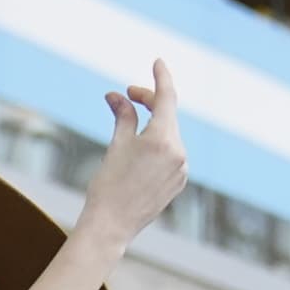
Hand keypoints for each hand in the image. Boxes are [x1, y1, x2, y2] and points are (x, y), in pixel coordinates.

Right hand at [77, 60, 186, 241]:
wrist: (111, 226)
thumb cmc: (108, 185)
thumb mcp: (116, 145)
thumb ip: (124, 116)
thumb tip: (117, 96)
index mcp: (163, 140)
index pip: (167, 98)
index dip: (161, 78)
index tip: (158, 62)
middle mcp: (179, 153)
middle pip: (167, 116)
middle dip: (149, 103)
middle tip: (127, 97)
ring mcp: (182, 169)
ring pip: (169, 135)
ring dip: (152, 125)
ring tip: (128, 128)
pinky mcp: (179, 182)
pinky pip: (171, 154)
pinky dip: (157, 145)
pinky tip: (138, 152)